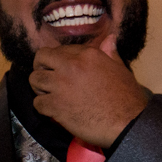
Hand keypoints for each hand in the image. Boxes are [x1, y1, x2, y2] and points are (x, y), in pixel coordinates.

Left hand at [30, 34, 148, 147]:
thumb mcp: (120, 69)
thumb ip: (110, 54)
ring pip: (34, 79)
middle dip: (41, 67)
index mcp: (87, 55)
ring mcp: (61, 85)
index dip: (57, 60)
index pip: (59, 49)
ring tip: (48, 94)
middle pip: (41, 58)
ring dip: (39, 87)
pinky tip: (52, 110)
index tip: (61, 69)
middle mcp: (71, 66)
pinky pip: (37, 103)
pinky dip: (42, 107)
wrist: (126, 122)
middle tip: (47, 78)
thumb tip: (109, 39)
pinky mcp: (56, 106)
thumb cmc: (127, 97)